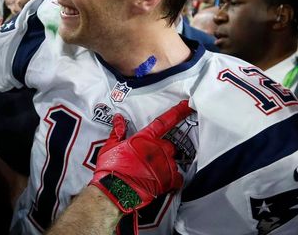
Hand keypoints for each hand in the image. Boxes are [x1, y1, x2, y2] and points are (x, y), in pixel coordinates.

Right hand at [90, 100, 192, 215]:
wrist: (115, 192)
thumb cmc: (111, 169)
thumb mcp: (110, 147)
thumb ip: (117, 131)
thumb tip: (119, 119)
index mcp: (143, 138)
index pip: (164, 121)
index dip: (178, 112)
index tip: (187, 105)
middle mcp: (157, 149)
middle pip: (169, 144)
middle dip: (162, 149)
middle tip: (150, 158)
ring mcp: (164, 165)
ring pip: (172, 160)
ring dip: (165, 164)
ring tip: (151, 173)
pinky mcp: (168, 180)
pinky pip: (178, 177)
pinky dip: (172, 179)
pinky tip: (162, 181)